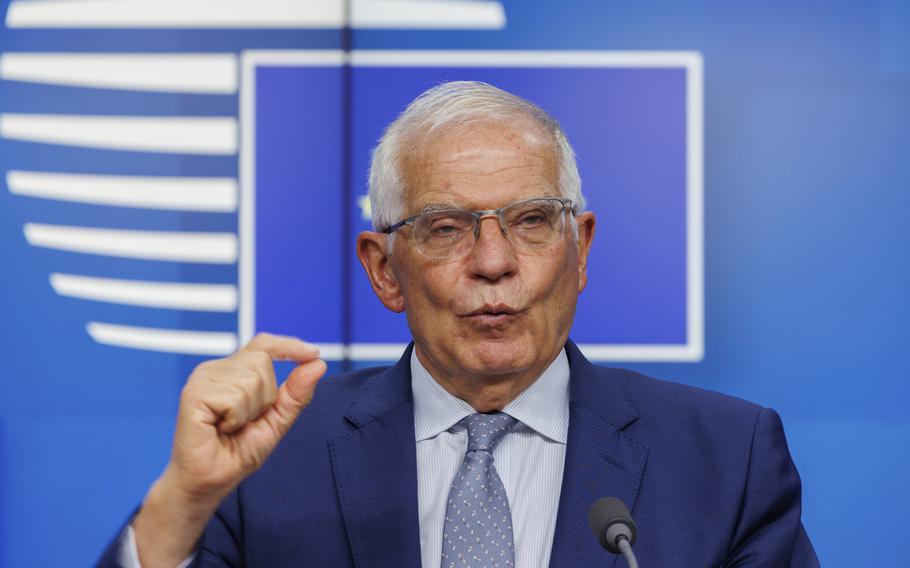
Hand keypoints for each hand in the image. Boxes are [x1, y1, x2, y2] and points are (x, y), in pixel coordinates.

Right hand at [133, 333, 326, 566]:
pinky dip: (236, 419)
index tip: (312, 353)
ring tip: (229, 427)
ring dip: (249, 411)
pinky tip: (219, 429)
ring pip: (251, 379)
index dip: (288, 346)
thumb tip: (318, 364)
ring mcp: (202, 379)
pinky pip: (235, 397)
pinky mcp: (194, 393)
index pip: (263, 344)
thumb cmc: (236, 453)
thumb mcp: (277, 422)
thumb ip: (296, 393)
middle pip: (263, 362)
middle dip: (265, 398)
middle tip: (243, 422)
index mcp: (233, 371)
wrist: (209, 482)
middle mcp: (215, 369)